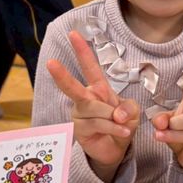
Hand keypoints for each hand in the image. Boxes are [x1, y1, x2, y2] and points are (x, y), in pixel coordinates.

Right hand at [47, 31, 139, 177]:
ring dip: (113, 117)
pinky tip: (123, 132)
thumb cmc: (122, 125)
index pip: (90, 67)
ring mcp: (80, 115)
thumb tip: (117, 114)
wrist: (116, 149)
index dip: (82, 50)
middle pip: (73, 86)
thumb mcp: (132, 112)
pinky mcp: (80, 130)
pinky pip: (99, 124)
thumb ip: (129, 108)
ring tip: (123, 125)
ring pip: (96, 110)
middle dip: (61, 75)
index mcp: (98, 89)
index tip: (73, 33)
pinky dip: (114, 128)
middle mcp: (85, 99)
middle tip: (50, 62)